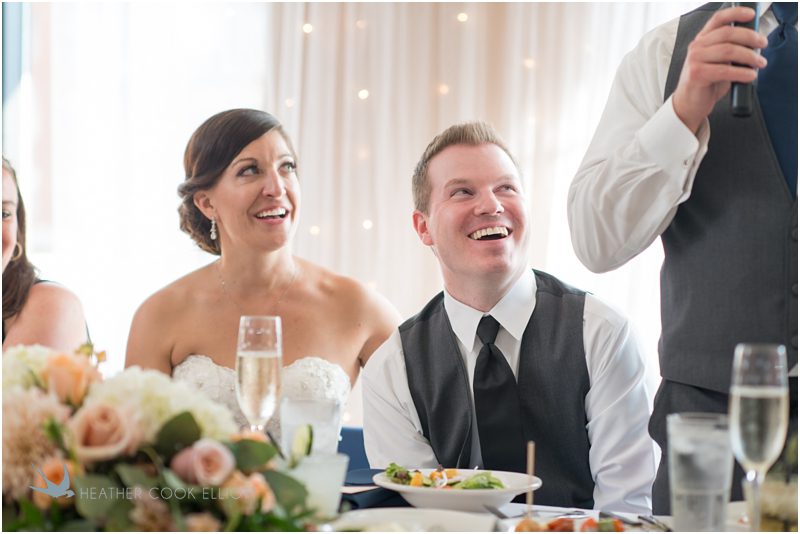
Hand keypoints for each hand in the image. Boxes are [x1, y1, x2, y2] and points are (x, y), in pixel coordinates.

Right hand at [672, 6, 767, 132]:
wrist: (689, 104)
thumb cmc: (705, 83)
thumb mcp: (718, 62)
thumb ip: (730, 50)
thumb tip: (754, 44)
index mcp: (702, 40)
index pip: (718, 19)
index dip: (736, 14)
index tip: (751, 15)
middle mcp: (697, 47)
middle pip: (728, 34)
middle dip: (750, 38)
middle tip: (762, 45)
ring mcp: (695, 60)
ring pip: (728, 51)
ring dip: (749, 57)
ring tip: (759, 63)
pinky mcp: (697, 74)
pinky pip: (725, 70)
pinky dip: (742, 73)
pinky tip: (750, 75)